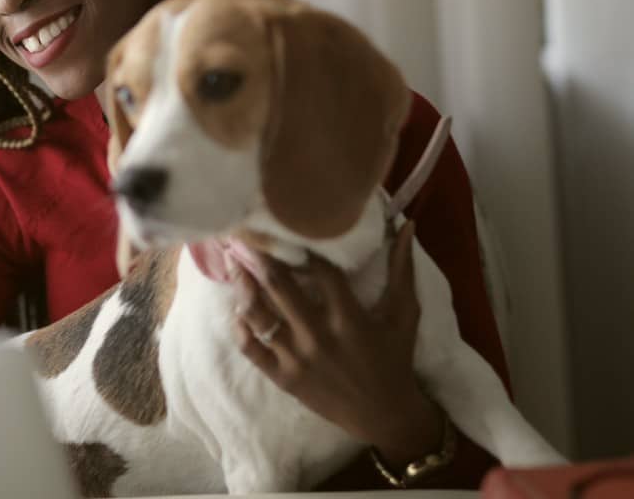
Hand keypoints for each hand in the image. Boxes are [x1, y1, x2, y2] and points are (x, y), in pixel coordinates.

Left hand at [230, 221, 444, 466]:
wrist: (383, 415)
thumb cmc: (394, 360)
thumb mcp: (404, 315)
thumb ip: (402, 270)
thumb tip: (404, 226)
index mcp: (348, 317)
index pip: (320, 270)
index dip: (302, 244)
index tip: (285, 223)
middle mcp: (318, 335)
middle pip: (279, 287)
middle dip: (259, 258)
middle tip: (243, 234)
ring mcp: (296, 357)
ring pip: (259, 316)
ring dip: (243, 287)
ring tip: (233, 264)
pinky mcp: (283, 377)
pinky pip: (251, 349)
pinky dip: (241, 329)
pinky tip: (237, 310)